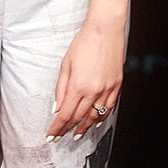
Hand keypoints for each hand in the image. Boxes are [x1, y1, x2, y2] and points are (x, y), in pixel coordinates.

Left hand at [45, 20, 124, 141]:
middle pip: (79, 118)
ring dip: (85, 128)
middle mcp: (94, 91)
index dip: (57, 127)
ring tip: (76, 134)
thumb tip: (57, 107)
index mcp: (79, 85)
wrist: (105, 31)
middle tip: (60, 137)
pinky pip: (108, 109)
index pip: (66, 114)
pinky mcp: (116, 87)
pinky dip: (100, 118)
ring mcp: (107, 90)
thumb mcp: (66, 63)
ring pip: (95, 117)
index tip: (51, 135)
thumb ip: (61, 87)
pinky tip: (94, 121)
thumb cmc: (84, 43)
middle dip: (68, 129)